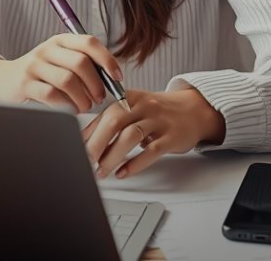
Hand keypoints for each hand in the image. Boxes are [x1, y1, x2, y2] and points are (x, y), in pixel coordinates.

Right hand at [0, 34, 122, 112]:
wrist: (3, 81)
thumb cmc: (42, 75)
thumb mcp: (61, 62)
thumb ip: (85, 66)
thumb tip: (114, 80)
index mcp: (61, 40)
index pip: (89, 42)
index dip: (107, 60)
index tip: (118, 78)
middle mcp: (47, 49)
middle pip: (80, 62)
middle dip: (96, 84)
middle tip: (100, 98)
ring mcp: (34, 65)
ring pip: (67, 80)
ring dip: (82, 97)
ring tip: (85, 107)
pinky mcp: (24, 83)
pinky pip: (51, 95)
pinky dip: (66, 105)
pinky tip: (69, 110)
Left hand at [82, 88, 224, 178]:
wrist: (194, 110)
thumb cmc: (158, 112)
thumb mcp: (135, 108)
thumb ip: (113, 120)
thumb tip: (85, 139)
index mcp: (130, 97)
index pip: (104, 113)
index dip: (88, 132)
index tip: (76, 148)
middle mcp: (143, 106)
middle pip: (115, 121)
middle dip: (97, 143)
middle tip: (86, 160)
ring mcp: (159, 121)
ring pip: (131, 136)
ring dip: (113, 156)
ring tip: (102, 171)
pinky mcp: (172, 137)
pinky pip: (151, 151)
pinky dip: (135, 164)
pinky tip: (123, 173)